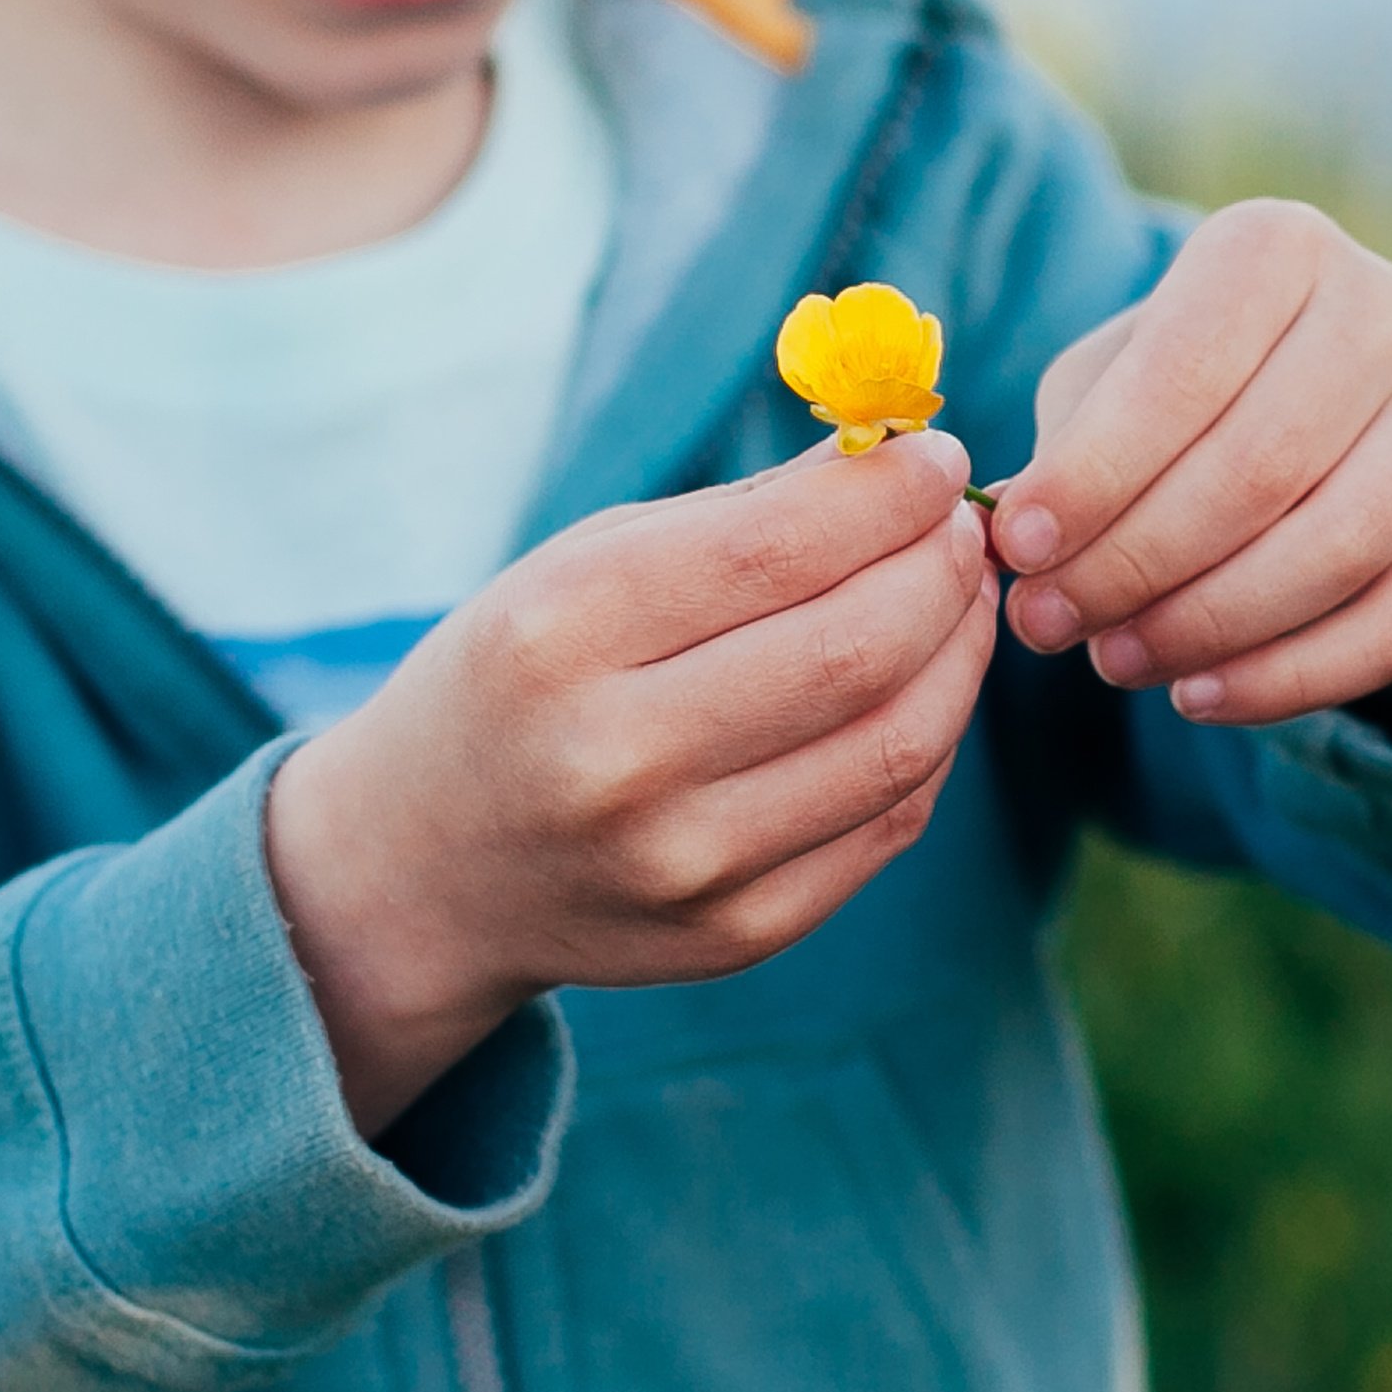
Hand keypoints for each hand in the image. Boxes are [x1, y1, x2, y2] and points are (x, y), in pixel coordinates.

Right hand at [265, 435, 997, 1135]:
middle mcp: (617, 759)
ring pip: (898, 743)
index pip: (779, 548)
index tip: (936, 460)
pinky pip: (890, 821)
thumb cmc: (520, 682)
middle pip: (856, 647)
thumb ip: (739, 518)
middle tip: (964, 530)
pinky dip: (933, 739)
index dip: (889, 495)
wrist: (427, 869)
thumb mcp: (578, 569)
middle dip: (942, 569)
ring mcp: (684, 863)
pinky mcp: (740, 933)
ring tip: (964, 599)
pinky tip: (928, 686)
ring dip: (961, 652)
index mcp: (560, 636)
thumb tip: (902, 458)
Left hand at [989, 199, 1391, 726]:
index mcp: (1281, 247)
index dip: (1096, 471)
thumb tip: (1016, 549)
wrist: (1325, 419)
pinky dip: (1288, 678)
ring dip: (1207, 626)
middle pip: (1260, 468)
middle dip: (1137, 562)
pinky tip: (1202, 696)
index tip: (1021, 546)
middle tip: (1052, 623)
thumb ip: (1067, 455)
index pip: (1186, 370)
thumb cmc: (1182, 396)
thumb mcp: (1109, 386)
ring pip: (1336, 551)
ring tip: (1116, 660)